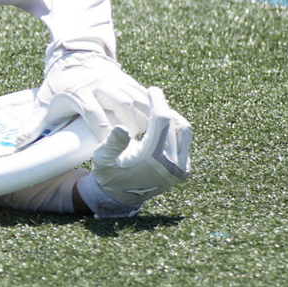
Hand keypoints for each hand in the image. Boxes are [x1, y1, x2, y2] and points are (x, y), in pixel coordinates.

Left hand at [30, 52, 154, 139]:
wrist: (72, 55)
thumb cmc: (57, 84)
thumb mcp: (43, 102)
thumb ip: (33, 125)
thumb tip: (17, 146)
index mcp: (79, 92)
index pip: (92, 111)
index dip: (101, 128)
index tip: (108, 145)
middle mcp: (100, 85)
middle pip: (120, 104)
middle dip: (128, 123)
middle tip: (133, 143)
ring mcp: (115, 81)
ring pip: (135, 98)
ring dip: (142, 116)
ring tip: (148, 137)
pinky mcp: (126, 80)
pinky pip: (143, 93)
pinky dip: (151, 107)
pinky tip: (158, 123)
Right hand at [83, 87, 191, 217]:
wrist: (120, 197)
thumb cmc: (108, 173)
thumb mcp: (102, 157)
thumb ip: (112, 142)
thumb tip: (122, 127)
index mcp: (152, 159)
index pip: (162, 121)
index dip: (157, 101)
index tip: (152, 89)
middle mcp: (171, 165)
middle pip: (175, 124)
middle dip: (165, 107)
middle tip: (154, 97)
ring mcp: (180, 169)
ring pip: (184, 132)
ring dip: (172, 118)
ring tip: (158, 110)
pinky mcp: (183, 171)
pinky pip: (185, 143)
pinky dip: (175, 130)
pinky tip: (162, 125)